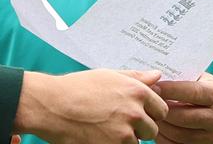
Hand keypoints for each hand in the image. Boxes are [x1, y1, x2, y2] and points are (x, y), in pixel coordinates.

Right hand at [13, 69, 168, 143]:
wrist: (51, 106)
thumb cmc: (76, 88)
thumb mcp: (107, 76)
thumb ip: (135, 77)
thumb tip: (156, 76)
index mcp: (136, 91)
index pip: (161, 110)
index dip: (149, 113)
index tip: (136, 114)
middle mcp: (134, 112)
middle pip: (152, 129)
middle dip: (139, 129)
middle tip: (116, 122)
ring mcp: (125, 133)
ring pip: (137, 142)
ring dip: (125, 139)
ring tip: (103, 128)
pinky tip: (98, 136)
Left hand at [153, 75, 212, 143]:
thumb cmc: (197, 87)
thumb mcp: (194, 77)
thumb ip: (177, 76)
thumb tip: (153, 79)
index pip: (192, 92)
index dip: (170, 90)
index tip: (154, 87)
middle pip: (183, 116)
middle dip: (162, 109)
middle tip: (147, 102)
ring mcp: (210, 136)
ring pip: (178, 133)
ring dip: (160, 124)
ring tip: (150, 113)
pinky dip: (162, 137)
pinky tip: (157, 126)